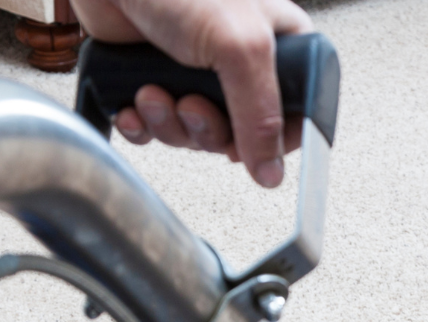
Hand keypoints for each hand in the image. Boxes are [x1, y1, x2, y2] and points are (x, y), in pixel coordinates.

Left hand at [71, 0, 311, 188]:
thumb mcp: (241, 47)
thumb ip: (261, 114)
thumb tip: (271, 169)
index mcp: (279, 46)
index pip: (294, 114)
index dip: (271, 140)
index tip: (250, 146)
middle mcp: (240, 62)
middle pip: (238, 134)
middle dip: (206, 129)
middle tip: (190, 105)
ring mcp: (196, 73)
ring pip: (194, 134)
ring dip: (169, 124)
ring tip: (153, 92)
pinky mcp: (156, 80)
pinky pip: (156, 129)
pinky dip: (143, 125)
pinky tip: (134, 103)